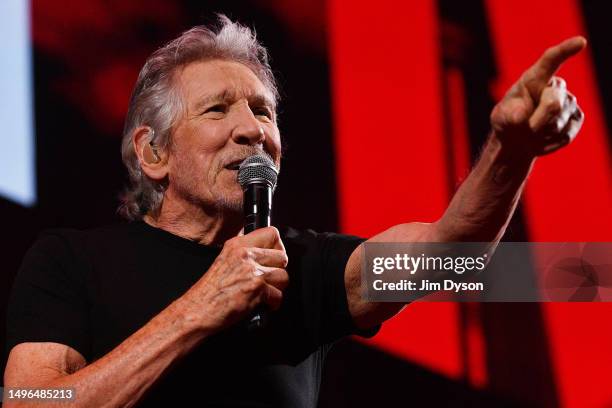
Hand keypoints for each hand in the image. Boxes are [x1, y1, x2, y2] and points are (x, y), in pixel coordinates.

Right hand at [181, 226, 288, 332]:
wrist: (197, 310)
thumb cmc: (208, 291)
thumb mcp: (224, 260)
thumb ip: (243, 253)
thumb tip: (265, 252)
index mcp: (237, 245)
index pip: (272, 233)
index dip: (277, 246)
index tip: (274, 257)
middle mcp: (246, 255)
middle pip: (282, 256)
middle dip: (279, 270)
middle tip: (270, 279)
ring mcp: (252, 271)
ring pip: (284, 276)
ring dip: (277, 287)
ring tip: (266, 292)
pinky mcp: (257, 289)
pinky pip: (278, 295)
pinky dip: (273, 304)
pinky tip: (262, 304)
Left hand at [490, 36, 585, 156]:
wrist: (518, 140)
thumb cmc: (508, 122)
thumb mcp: (502, 118)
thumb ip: (511, 116)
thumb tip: (522, 117)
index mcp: (534, 78)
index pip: (551, 60)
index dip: (565, 51)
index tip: (580, 42)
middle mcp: (554, 86)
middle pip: (554, 103)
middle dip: (538, 121)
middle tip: (527, 128)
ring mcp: (569, 102)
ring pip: (558, 122)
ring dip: (541, 133)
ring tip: (532, 131)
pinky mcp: (576, 118)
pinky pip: (565, 135)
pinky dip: (549, 142)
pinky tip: (542, 138)